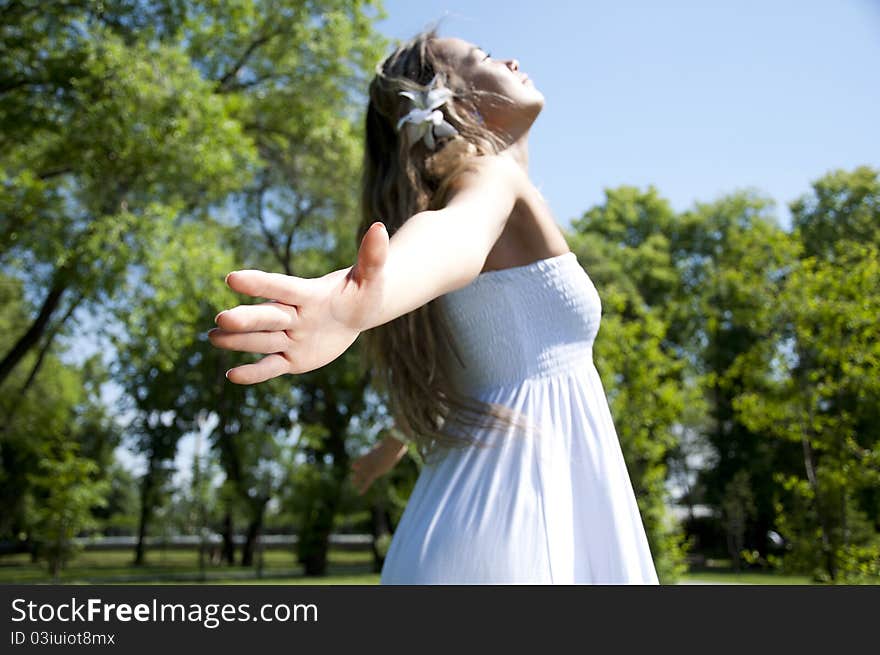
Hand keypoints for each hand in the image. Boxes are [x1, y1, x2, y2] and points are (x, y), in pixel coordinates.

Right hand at [209, 222, 388, 383]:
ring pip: (263, 341)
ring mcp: (290, 337)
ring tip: (213, 338)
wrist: (355, 314)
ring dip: (239, 342)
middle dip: (246, 319)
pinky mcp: (292, 359)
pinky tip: (232, 376)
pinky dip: (254, 373)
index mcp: (308, 293)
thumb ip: (373, 256)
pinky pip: (271, 367)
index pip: (282, 287)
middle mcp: (293, 314)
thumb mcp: (371, 277)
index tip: (233, 278)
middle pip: (267, 317)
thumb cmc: (362, 292)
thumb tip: (379, 227)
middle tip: (221, 319)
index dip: (261, 284)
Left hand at [350, 437, 407, 494]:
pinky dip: (363, 487)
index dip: (358, 463)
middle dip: (357, 471)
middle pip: (361, 467)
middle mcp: (369, 460)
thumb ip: (397, 447)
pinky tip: (360, 493)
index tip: (353, 466)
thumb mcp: (394, 445)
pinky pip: (367, 481)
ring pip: (361, 474)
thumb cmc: (395, 443)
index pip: (362, 459)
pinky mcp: (374, 472)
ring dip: (357, 479)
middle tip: (352, 475)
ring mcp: (371, 466)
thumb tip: (404, 446)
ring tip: (353, 484)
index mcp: (372, 454)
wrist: (391, 446)